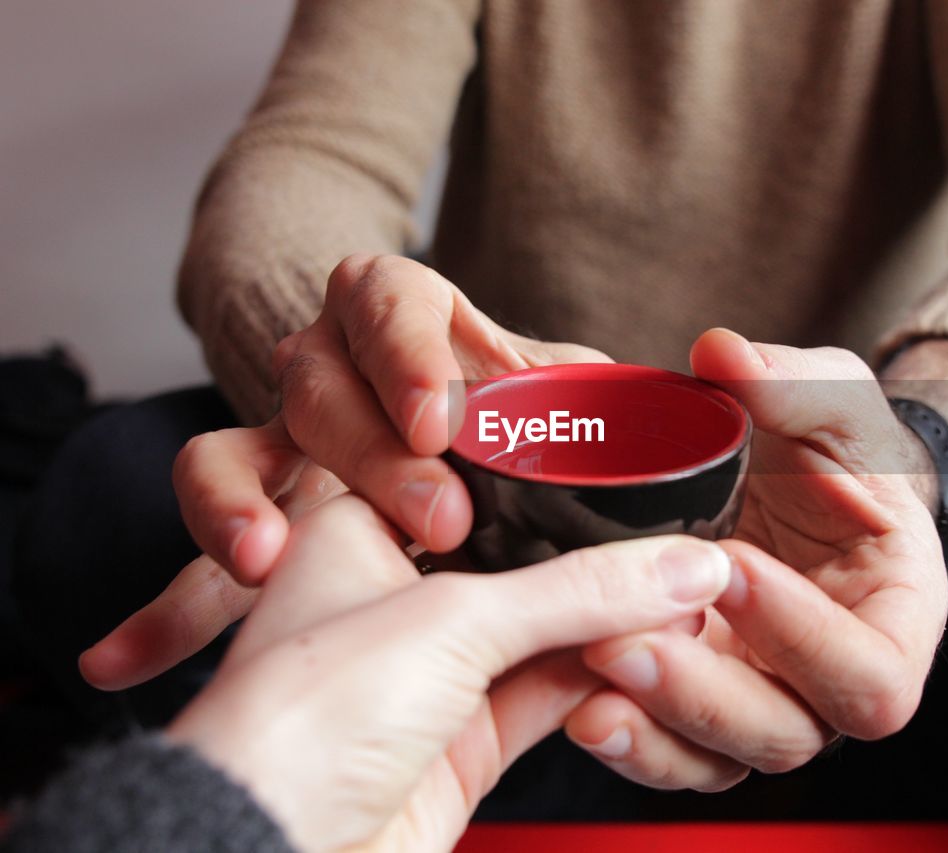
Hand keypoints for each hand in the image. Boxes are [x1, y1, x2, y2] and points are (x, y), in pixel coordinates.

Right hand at [80, 253, 607, 688]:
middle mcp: (331, 364)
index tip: (439, 417)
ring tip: (265, 563)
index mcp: (404, 314)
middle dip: (368, 451)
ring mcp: (284, 436)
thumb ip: (593, 394)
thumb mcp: (551, 381)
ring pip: (235, 449)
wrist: (431, 410)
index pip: (389, 301)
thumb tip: (666, 413)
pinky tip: (144, 643)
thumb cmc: (505, 393)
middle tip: (438, 518)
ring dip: (246, 506)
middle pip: (319, 386)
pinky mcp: (258, 506)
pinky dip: (181, 588)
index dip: (405, 353)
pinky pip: (208, 540)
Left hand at [167, 494, 731, 851]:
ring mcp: (426, 674)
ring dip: (610, 621)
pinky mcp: (459, 743)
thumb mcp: (452, 621)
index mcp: (354, 526)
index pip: (466, 476)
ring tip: (688, 595)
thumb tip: (680, 566)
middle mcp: (390, 596)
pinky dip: (599, 679)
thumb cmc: (297, 722)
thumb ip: (579, 590)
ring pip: (538, 630)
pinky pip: (546, 694)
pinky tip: (654, 658)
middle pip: (515, 558)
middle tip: (674, 537)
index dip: (545, 467)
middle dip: (593, 556)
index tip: (624, 457)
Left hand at [562, 328, 947, 789]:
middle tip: (623, 636)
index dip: (805, 636)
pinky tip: (569, 698)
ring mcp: (760, 701)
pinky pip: (668, 750)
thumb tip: (723, 353)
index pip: (871, 673)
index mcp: (893, 622)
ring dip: (651, 726)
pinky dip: (623, 736)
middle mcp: (829, 683)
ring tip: (584, 670)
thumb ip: (796, 383)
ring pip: (718, 757)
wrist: (797, 485)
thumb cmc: (836, 451)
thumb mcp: (833, 404)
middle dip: (702, 692)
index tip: (732, 564)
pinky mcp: (698, 704)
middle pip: (785, 734)